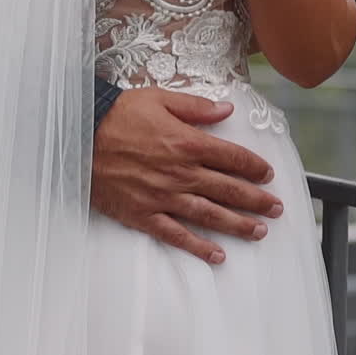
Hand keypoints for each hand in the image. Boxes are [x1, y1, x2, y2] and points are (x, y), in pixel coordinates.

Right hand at [91, 87, 282, 263]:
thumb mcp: (160, 99)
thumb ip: (197, 107)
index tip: (268, 175)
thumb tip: (227, 109)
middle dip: (257, 200)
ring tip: (260, 231)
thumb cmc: (119, 115)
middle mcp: (181, 173)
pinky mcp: (144, 214)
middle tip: (277, 209)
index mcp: (188, 143)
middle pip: (228, 190)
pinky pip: (177, 235)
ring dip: (238, 225)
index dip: (254, 167)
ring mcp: (163, 197)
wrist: (78, 137)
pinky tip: (217, 255)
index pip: (232, 158)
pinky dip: (198, 247)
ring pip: (210, 215)